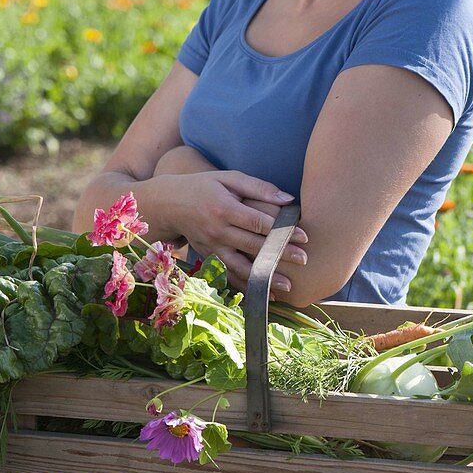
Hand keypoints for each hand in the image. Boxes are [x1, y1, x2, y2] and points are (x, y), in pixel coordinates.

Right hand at [154, 148, 307, 293]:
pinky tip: (265, 293)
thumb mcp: (228, 178)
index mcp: (224, 208)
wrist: (168, 204)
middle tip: (304, 259)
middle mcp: (217, 231)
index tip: (304, 236)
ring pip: (241, 267)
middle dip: (280, 254)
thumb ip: (258, 187)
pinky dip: (247, 286)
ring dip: (265, 277)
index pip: (258, 222)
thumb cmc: (203, 186)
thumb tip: (288, 199)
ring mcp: (212, 247)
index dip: (282, 230)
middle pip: (254, 246)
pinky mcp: (209, 257)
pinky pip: (230, 275)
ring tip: (288, 286)